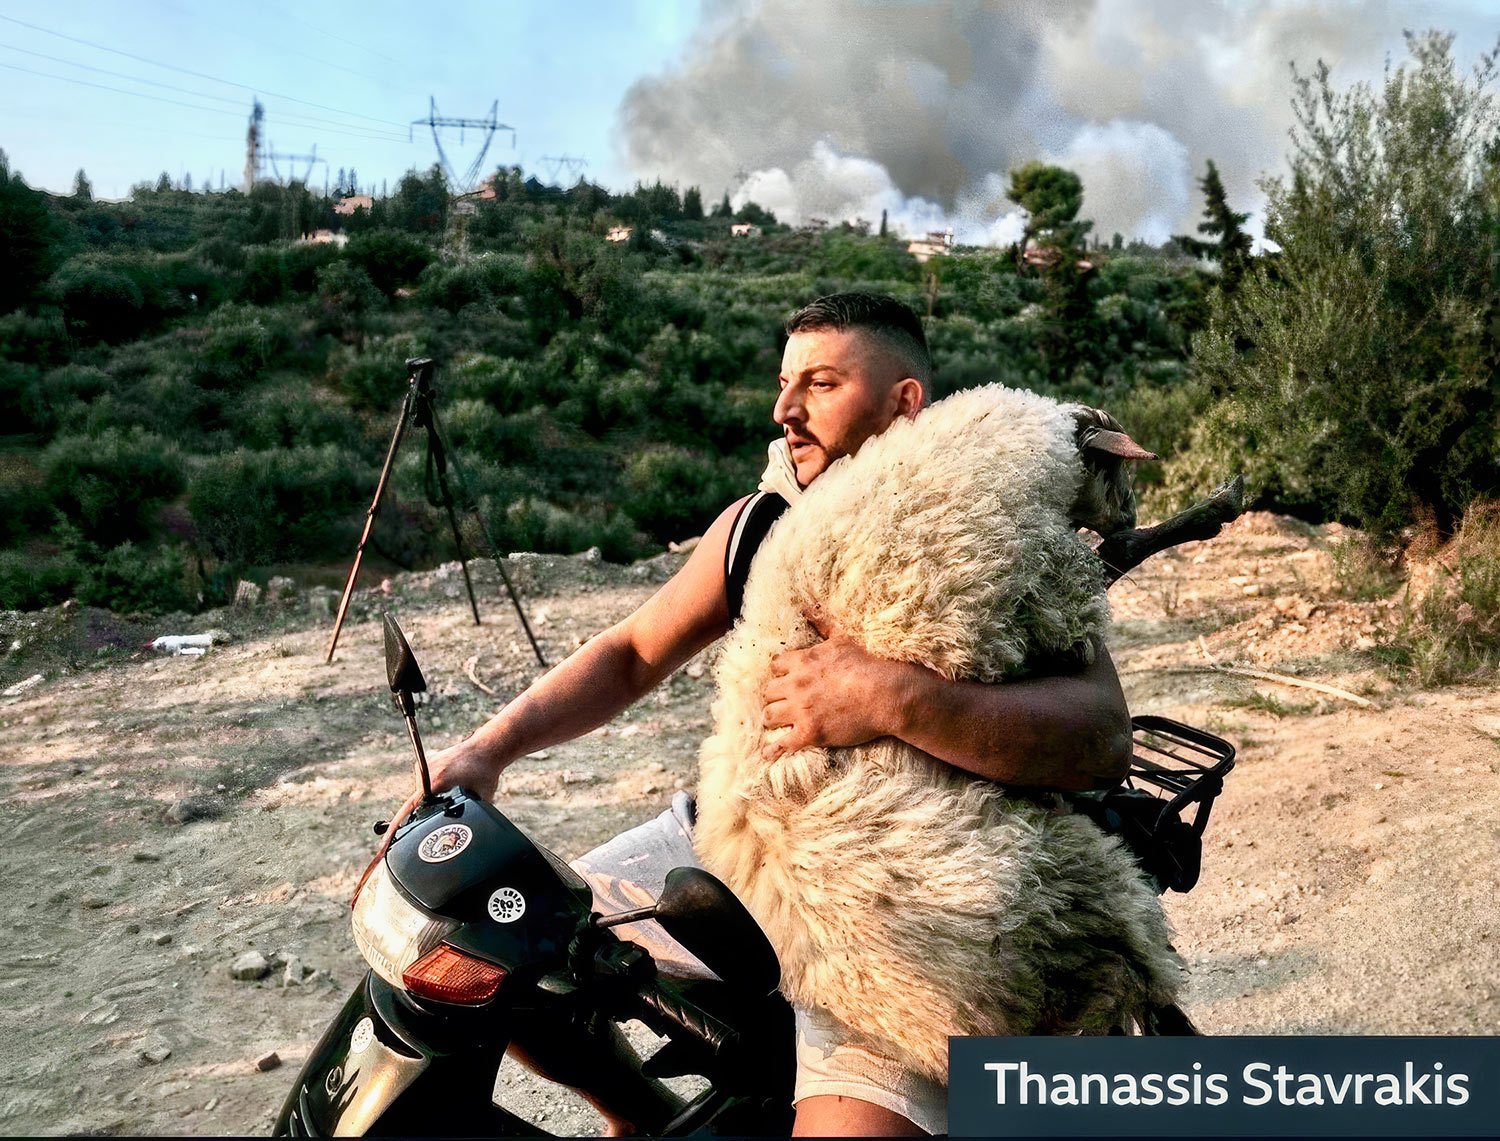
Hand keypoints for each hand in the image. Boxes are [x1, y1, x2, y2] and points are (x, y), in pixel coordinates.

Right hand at [372, 736, 504, 863]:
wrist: (486, 748)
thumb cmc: (485, 773)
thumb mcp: (480, 802)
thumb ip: (468, 818)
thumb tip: (465, 837)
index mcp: (435, 784)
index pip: (406, 812)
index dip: (393, 832)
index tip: (383, 847)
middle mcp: (425, 774)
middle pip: (415, 806)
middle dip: (427, 813)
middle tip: (447, 807)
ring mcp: (424, 766)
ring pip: (421, 795)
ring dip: (433, 799)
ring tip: (456, 789)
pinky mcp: (426, 762)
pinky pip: (425, 784)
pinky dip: (434, 788)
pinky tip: (452, 782)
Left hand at [760, 606, 910, 760]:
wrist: (887, 694)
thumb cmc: (868, 664)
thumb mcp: (843, 638)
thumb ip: (823, 623)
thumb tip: (807, 606)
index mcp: (802, 661)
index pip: (775, 666)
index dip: (781, 673)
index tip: (786, 679)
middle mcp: (796, 685)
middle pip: (768, 692)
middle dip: (775, 696)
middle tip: (782, 701)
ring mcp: (801, 710)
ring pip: (769, 715)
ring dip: (773, 718)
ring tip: (778, 722)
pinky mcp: (810, 733)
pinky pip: (782, 744)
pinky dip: (774, 749)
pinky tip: (768, 754)